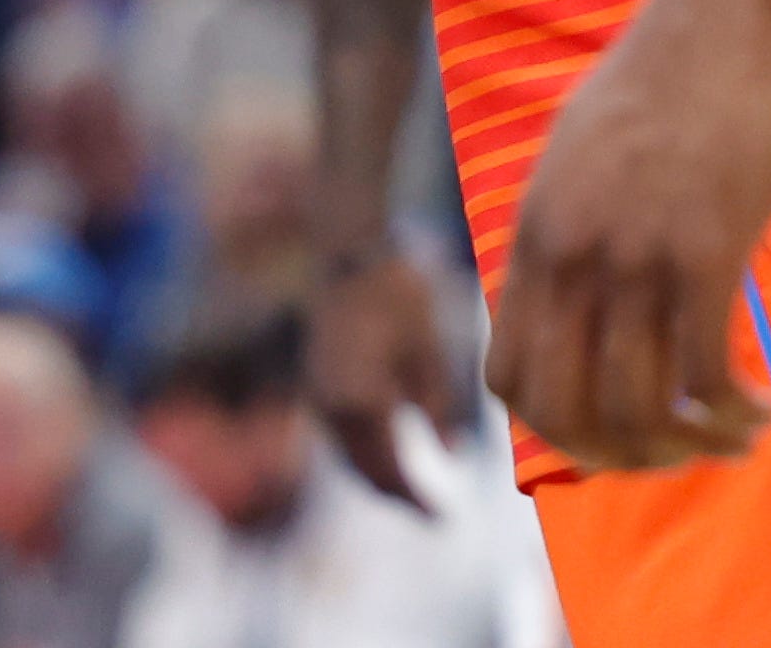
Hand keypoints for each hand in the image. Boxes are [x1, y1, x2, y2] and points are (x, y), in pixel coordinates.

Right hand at [309, 239, 454, 511]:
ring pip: (347, 457)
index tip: (444, 519)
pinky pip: (338, 435)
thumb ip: (440, 405)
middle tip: (431, 511)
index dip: (416, 501)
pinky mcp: (314, 381)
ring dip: (377, 475)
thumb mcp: (430, 347)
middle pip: (364, 473)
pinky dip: (362, 451)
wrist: (350, 250)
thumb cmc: (399, 292)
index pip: (389, 473)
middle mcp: (332, 409)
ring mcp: (318, 396)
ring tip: (413, 486)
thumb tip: (456, 455)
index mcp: (363, 405)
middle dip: (397, 495)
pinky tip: (387, 446)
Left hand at [493, 0, 770, 471]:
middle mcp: (572, 251)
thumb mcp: (585, 146)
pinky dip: (730, 415)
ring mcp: (635, 252)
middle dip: (617, 456)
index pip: (507, 376)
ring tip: (732, 441)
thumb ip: (572, 219)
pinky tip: (759, 412)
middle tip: (673, 453)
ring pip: (637, 407)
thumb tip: (578, 280)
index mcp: (536, 228)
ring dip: (685, 449)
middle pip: (564, 411)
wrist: (732, 1)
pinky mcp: (707, 248)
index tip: (608, 427)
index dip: (552, 426)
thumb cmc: (675, 64)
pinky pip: (705, 375)